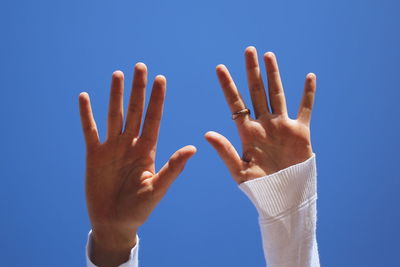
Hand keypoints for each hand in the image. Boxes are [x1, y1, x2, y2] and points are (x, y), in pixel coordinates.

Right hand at [79, 63, 195, 265]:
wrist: (115, 223)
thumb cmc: (139, 209)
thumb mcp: (158, 189)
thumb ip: (173, 168)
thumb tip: (193, 147)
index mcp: (148, 150)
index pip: (154, 119)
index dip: (157, 99)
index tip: (161, 79)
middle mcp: (130, 144)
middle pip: (135, 111)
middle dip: (138, 90)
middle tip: (141, 66)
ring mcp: (112, 148)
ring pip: (114, 115)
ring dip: (115, 95)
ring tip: (118, 74)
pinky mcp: (94, 155)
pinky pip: (90, 130)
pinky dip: (87, 115)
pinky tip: (85, 97)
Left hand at [205, 47, 315, 183]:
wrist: (283, 197)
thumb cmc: (258, 188)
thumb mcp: (239, 170)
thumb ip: (224, 151)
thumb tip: (206, 133)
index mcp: (247, 132)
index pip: (235, 103)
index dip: (228, 85)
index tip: (219, 67)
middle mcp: (263, 124)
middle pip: (256, 92)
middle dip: (252, 71)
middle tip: (248, 50)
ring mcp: (281, 126)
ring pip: (277, 94)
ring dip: (274, 75)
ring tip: (269, 55)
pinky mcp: (300, 132)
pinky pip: (305, 109)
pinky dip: (308, 94)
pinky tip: (309, 77)